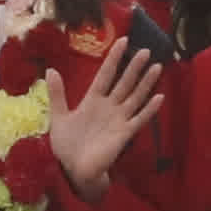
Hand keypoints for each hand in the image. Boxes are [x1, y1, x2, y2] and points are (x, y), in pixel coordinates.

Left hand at [50, 43, 159, 194]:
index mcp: (92, 100)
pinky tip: (159, 98)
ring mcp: (118, 119)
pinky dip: (149, 109)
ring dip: (146, 83)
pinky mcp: (124, 134)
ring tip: (157, 66)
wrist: (73, 169)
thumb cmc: (67, 144)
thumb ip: (58, 94)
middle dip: (134, 67)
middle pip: (124, 83)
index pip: (106, 74)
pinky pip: (139, 119)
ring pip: (135, 97)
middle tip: (146, 50)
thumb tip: (51, 69)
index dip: (114, 59)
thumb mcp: (59, 116)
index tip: (123, 41)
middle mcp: (109, 107)